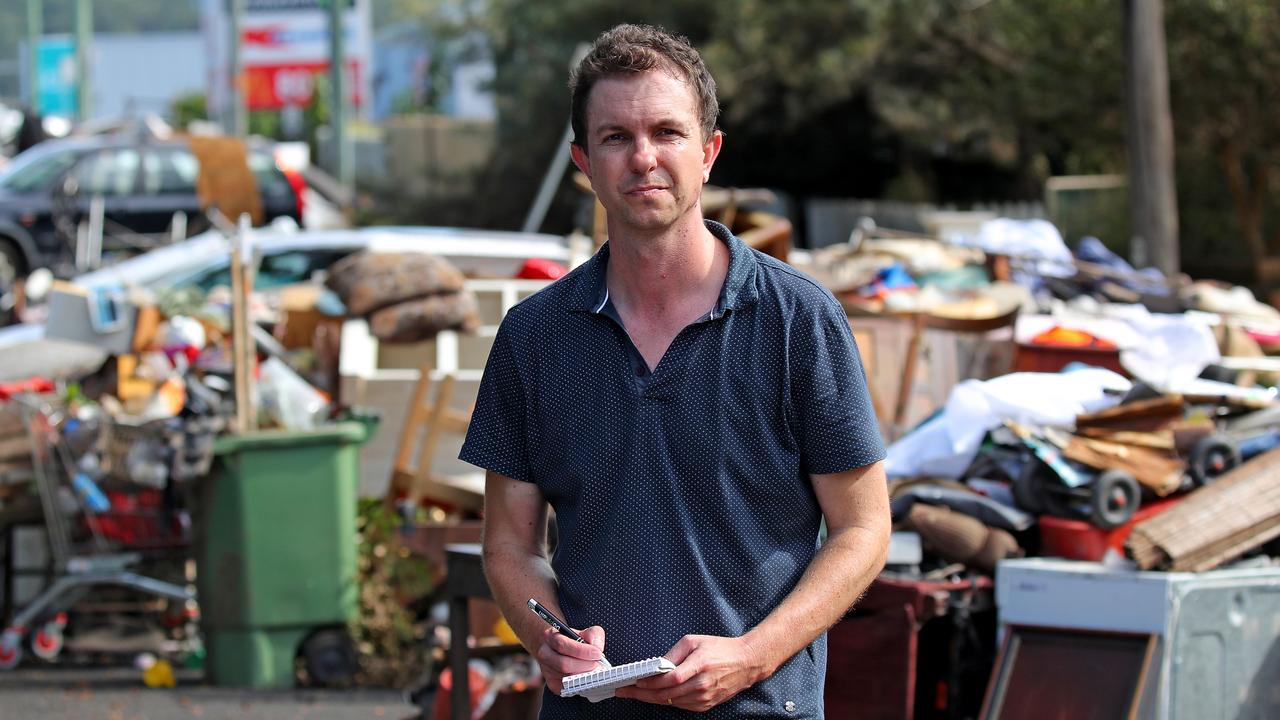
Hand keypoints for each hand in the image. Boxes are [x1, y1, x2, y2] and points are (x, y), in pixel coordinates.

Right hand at [535, 625, 606, 693]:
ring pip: (566, 678)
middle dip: (585, 666)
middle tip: (598, 664)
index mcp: (550, 637)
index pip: (563, 645)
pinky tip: (586, 678)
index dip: (582, 651)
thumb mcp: (585, 632)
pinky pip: (568, 688)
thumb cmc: (574, 640)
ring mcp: (546, 671)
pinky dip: (580, 684)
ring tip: (595, 671)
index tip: (597, 653)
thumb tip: (598, 649)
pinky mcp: (552, 684)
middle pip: (564, 664)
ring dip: (584, 676)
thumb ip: (594, 636)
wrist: (558, 649)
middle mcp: (545, 654)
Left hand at [615, 635, 769, 710]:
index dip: (648, 682)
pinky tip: (654, 696)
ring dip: (650, 699)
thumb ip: (673, 653)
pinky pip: (680, 705)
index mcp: (698, 666)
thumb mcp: (694, 641)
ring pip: (670, 702)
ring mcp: (704, 698)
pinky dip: (665, 701)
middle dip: (641, 694)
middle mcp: (701, 685)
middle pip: (665, 695)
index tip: (633, 681)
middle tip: (624, 692)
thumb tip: (656, 665)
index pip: (668, 679)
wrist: (746, 663)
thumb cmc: (720, 648)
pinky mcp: (706, 705)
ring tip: (634, 693)